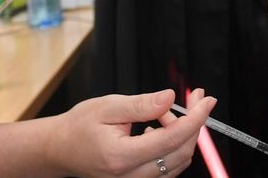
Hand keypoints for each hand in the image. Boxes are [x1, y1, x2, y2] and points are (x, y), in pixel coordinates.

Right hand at [51, 88, 214, 176]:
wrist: (61, 149)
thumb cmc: (80, 126)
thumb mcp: (108, 106)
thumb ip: (141, 104)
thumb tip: (170, 97)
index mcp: (122, 156)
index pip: (171, 139)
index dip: (195, 118)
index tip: (206, 100)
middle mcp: (130, 176)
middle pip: (181, 152)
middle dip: (193, 123)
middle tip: (194, 98)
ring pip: (178, 161)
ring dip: (182, 134)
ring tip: (163, 112)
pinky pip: (169, 166)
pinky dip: (173, 145)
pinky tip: (159, 127)